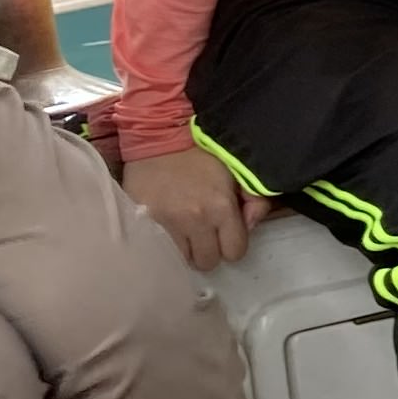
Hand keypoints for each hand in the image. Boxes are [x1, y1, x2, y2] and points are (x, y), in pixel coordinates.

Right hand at [123, 145, 265, 269]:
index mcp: (221, 207)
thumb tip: (252, 226)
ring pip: (182, 260)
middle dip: (209, 250)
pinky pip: (158, 250)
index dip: (232, 244)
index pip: (235, 252)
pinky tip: (167, 230)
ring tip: (184, 232)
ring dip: (186, 249)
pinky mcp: (143, 222)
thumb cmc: (201, 152)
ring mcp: (166, 224)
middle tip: (203, 233)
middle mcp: (195, 220)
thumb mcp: (237, 170)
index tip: (225, 234)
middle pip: (207, 262)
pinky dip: (164, 245)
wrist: (158, 136)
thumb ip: (255, 199)